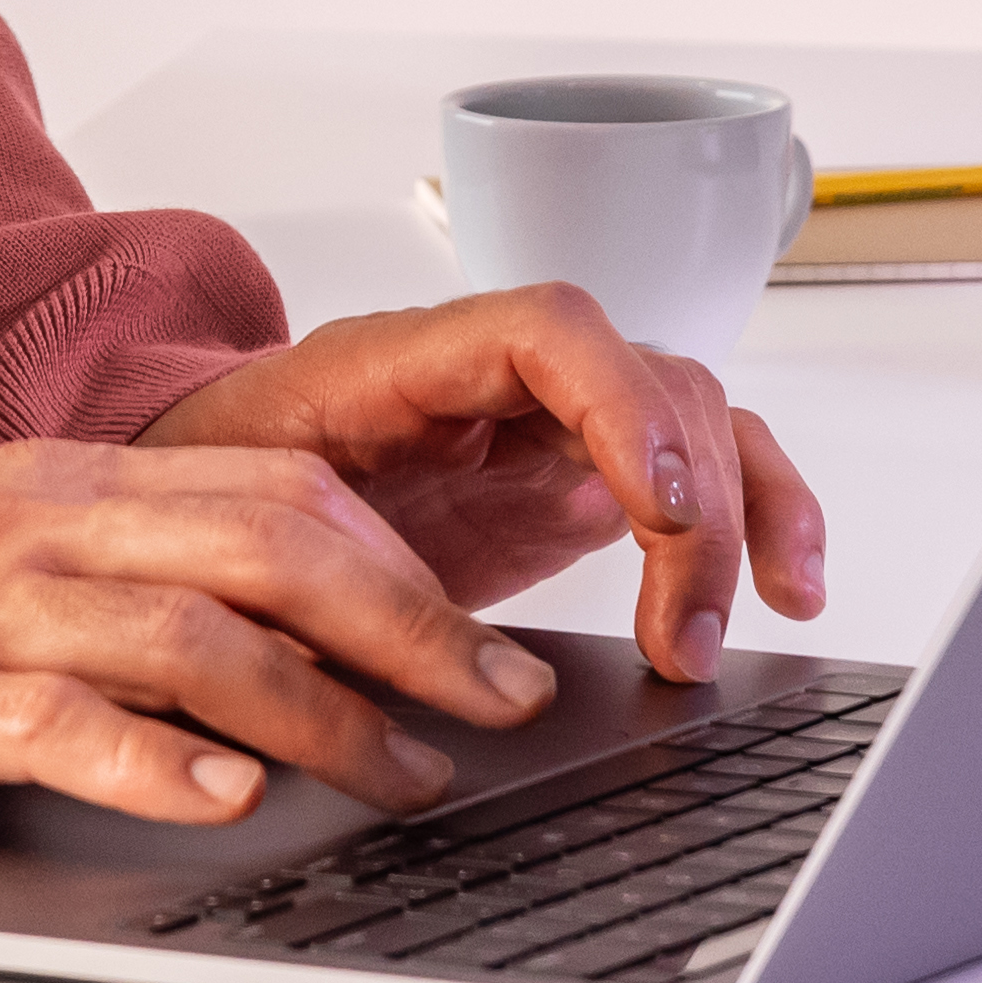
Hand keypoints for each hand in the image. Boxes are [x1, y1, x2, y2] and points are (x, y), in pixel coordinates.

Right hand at [0, 440, 570, 852]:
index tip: (489, 642)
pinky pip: (56, 721)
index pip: (280, 488)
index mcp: (68, 482)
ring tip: (402, 775)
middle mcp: (37, 524)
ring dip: (321, 710)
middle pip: (270, 544)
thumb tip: (302, 635)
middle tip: (499, 702)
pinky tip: (224, 799)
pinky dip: (153, 759)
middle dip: (410, 624)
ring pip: (191, 631)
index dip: (405, 563)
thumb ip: (132, 575)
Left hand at [134, 289, 829, 682]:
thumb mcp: (234, 533)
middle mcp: (495, 377)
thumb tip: (372, 652)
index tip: (660, 504)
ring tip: (737, 627)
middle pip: (647, 382)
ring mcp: (546, 423)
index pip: (548, 330)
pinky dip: (757, 521)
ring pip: (695, 422)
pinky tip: (786, 592)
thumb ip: (306, 575)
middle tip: (684, 634)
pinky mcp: (577, 481)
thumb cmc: (208, 500)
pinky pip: (699, 473)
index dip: (622, 404)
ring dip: (743, 519)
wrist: (194, 506)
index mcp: (404, 362)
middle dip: (695, 509)